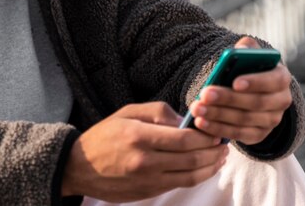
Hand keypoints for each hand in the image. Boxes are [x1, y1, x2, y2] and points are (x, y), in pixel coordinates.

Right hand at [62, 102, 228, 201]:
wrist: (80, 167)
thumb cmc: (104, 135)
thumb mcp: (127, 112)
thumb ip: (158, 112)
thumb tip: (186, 119)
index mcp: (139, 135)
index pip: (184, 138)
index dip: (206, 135)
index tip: (215, 129)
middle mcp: (145, 160)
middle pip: (192, 158)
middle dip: (213, 151)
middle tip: (224, 143)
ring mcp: (147, 179)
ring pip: (190, 176)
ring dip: (211, 167)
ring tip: (220, 157)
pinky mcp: (148, 192)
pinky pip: (179, 184)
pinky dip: (196, 176)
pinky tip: (203, 168)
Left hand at [189, 37, 292, 144]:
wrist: (252, 89)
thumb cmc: (248, 68)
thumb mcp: (249, 55)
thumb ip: (246, 49)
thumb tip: (240, 50)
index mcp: (281, 78)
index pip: (273, 81)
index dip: (255, 82)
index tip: (234, 82)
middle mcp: (281, 101)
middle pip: (255, 103)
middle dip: (227, 99)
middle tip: (205, 95)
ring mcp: (271, 121)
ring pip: (244, 120)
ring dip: (218, 115)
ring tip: (197, 109)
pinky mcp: (259, 135)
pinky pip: (239, 134)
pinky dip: (218, 129)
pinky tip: (201, 122)